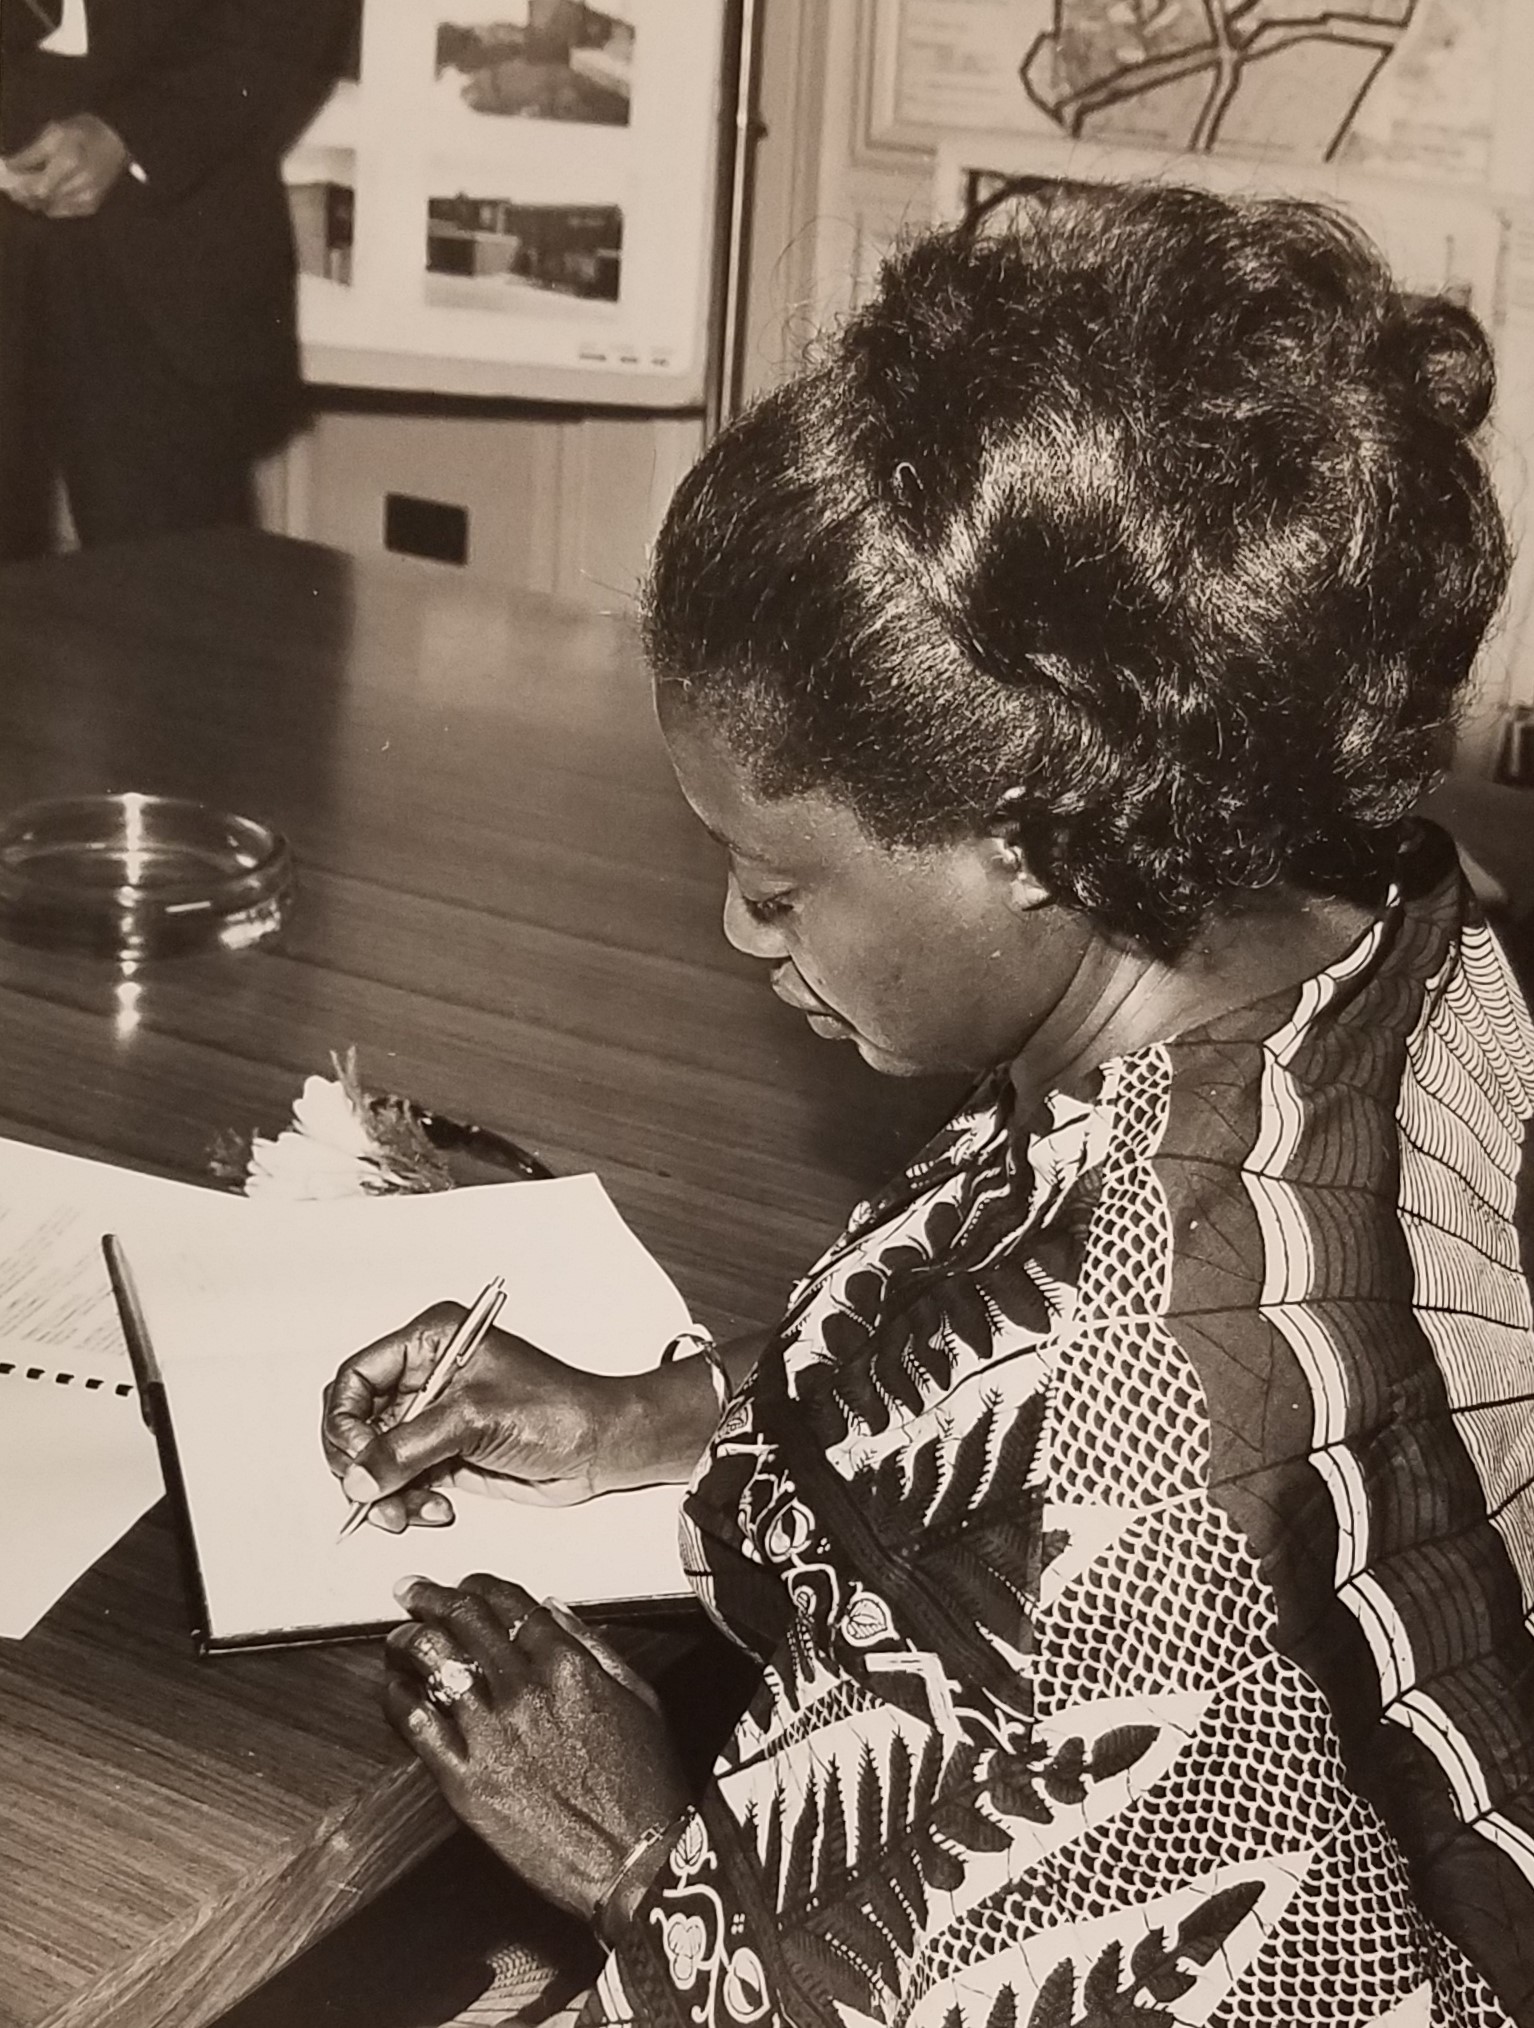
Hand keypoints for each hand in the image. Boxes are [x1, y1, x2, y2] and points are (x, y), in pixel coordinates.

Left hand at [2, 116, 130, 217]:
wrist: (115, 143)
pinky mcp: (90, 206)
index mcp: (69, 162)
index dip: (18, 186)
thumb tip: (7, 167)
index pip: (36, 186)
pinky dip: (49, 204)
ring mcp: (87, 198)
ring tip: (25, 189)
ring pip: (50, 208)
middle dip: (23, 193)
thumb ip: (31, 153)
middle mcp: (80, 184)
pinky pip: (62, 211)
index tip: (5, 180)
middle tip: (12, 185)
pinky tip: (45, 193)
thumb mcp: (53, 133)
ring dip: (34, 200)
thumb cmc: (81, 132)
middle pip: (42, 199)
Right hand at [321, 1303, 623, 1531]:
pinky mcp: (445, 1453)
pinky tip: (435, 1509)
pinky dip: (407, 1502)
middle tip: (372, 1495)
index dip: (344, 1420)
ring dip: (386, 1492)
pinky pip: (401, 1481)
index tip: (352, 1459)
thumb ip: (407, 1449)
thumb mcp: (474, 1420)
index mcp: (431, 1340)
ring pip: (376, 1459)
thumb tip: (357, 1476)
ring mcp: (434, 1417)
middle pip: (358, 1422)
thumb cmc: (557, 1411)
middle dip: (363, 1464)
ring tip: (409, 1512)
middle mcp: (427, 1375)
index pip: (357, 1377)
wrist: (599, 1447)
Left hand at [386, 1573, 690, 1925]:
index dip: (477, 1585)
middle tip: (413, 1592)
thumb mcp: (637, 1696)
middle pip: (463, 1619)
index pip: (508, 1603)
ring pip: (432, 1659)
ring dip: (408, 1639)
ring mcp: (491, 1734)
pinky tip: (393, 1687)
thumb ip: (592, 1646)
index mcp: (568, 1665)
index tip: (462, 1585)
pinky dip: (396, 1695)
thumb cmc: (643, 1784)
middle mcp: (524, 1689)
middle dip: (431, 1596)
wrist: (635, 1860)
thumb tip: (553, 1611)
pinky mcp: (465, 1780)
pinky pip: (416, 1722)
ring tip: (398, 1638)